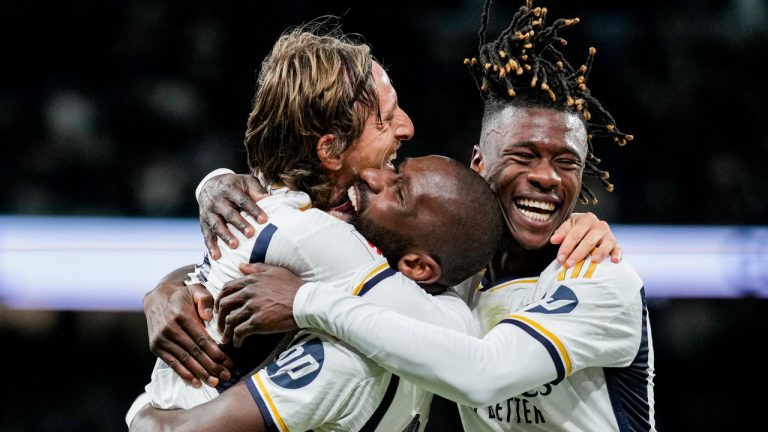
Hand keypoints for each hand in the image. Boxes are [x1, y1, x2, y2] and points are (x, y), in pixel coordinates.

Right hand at [144, 266, 232, 386]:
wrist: (156, 297)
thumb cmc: (183, 295)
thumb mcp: (196, 289)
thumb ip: (205, 299)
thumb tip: (208, 317)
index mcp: (182, 316)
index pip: (202, 339)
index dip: (216, 353)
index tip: (229, 362)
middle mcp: (169, 329)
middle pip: (194, 352)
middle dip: (211, 366)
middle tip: (226, 376)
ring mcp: (161, 339)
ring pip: (184, 360)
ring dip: (200, 374)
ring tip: (214, 382)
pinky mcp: (156, 347)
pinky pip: (171, 363)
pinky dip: (184, 374)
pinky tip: (196, 383)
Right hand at [199, 173, 268, 259]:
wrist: (210, 184)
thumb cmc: (234, 185)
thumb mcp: (246, 182)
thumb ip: (257, 190)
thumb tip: (269, 200)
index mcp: (229, 189)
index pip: (242, 200)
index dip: (253, 210)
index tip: (263, 220)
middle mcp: (217, 200)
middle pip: (229, 213)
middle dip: (240, 224)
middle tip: (251, 234)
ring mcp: (209, 212)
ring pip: (217, 225)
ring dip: (225, 236)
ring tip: (235, 246)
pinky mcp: (203, 222)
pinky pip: (207, 235)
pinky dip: (211, 246)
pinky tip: (217, 256)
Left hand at [215, 263, 301, 346]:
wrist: (306, 302)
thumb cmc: (294, 286)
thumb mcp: (275, 271)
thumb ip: (256, 268)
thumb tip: (241, 266)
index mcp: (251, 281)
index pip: (227, 288)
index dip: (220, 299)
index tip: (220, 308)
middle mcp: (248, 293)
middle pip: (224, 305)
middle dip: (219, 317)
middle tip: (221, 325)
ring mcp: (252, 308)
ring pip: (230, 320)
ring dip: (226, 331)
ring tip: (227, 338)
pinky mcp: (257, 322)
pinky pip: (239, 332)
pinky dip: (236, 339)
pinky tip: (238, 344)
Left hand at [550, 212, 621, 267]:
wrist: (589, 228)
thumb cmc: (576, 228)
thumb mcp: (567, 227)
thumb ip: (561, 233)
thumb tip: (554, 240)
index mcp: (587, 219)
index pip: (576, 234)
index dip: (567, 247)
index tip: (560, 258)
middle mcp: (600, 225)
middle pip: (589, 240)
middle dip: (578, 253)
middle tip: (569, 264)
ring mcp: (609, 235)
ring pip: (605, 244)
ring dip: (599, 253)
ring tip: (593, 261)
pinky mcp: (615, 245)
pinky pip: (618, 250)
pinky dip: (617, 255)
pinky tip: (614, 261)